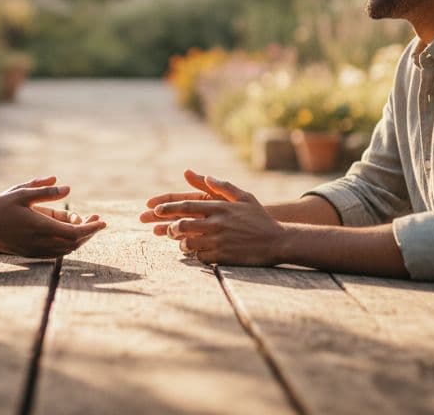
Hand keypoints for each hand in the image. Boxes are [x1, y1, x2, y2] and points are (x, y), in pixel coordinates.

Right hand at [0, 177, 104, 257]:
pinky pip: (55, 252)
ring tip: (83, 222)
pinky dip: (66, 244)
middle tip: (96, 219)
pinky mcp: (30, 254)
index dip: (92, 228)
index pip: (75, 233)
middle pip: (74, 243)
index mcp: (42, 227)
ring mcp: (36, 250)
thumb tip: (68, 188)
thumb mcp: (22, 193)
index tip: (103, 221)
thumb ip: (45, 191)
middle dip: (88, 232)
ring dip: (78, 239)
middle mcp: (41, 242)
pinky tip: (67, 232)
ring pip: (66, 250)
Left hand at [141, 170, 284, 265]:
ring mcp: (219, 240)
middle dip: (169, 227)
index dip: (167, 208)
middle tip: (166, 230)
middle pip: (183, 224)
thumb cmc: (260, 218)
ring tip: (180, 242)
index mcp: (220, 207)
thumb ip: (222, 186)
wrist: (278, 241)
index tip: (155, 210)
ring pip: (188, 242)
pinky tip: (194, 253)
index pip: (186, 205)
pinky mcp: (223, 256)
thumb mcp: (244, 197)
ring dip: (180, 243)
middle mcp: (217, 223)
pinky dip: (194, 255)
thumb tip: (203, 176)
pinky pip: (199, 257)